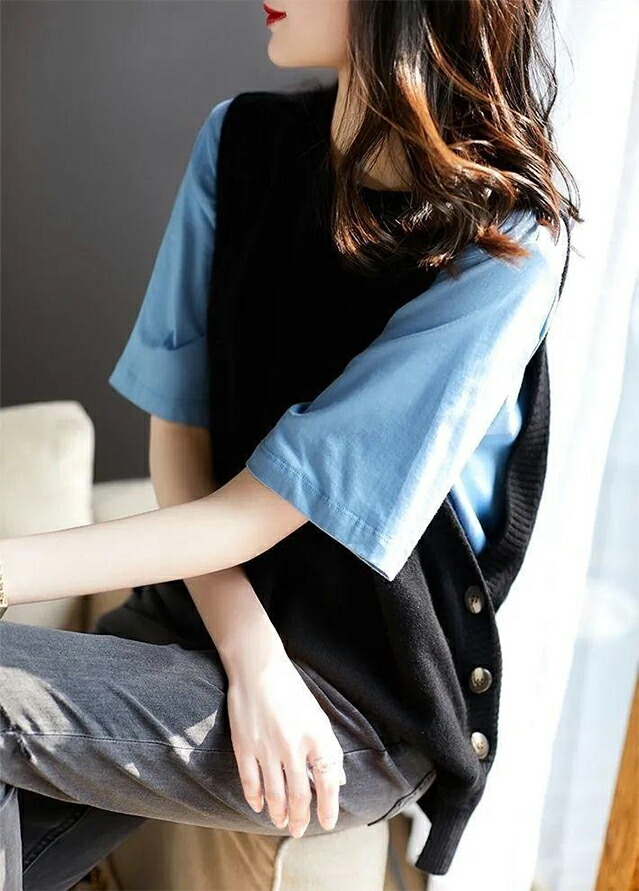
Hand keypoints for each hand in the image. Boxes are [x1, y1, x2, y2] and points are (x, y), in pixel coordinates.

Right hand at [226, 650, 346, 837]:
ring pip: (275, 794)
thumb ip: (328, 750)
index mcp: (317, 735)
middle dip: (301, 819)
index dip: (329, 806)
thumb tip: (338, 780)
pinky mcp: (245, 746)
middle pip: (300, 794)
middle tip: (299, 831)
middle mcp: (294, 745)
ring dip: (279, 814)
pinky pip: (251, 782)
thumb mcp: (317, 716)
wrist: (258, 668)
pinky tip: (259, 806)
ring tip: (282, 823)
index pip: (328, 781)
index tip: (327, 823)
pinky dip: (255, 799)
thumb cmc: (291, 691)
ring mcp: (267, 747)